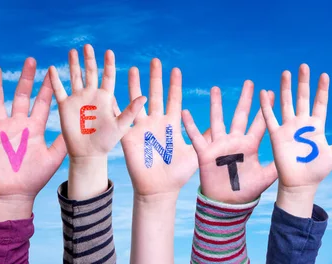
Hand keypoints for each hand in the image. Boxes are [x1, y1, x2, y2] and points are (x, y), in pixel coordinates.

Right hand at [0, 59, 66, 220]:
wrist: (14, 195)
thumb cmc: (34, 178)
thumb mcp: (53, 158)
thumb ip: (63, 141)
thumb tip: (77, 126)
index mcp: (35, 128)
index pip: (42, 103)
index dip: (47, 88)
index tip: (52, 71)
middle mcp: (18, 124)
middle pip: (21, 96)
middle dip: (26, 78)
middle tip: (30, 60)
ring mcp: (2, 129)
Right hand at [48, 45, 145, 199]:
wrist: (89, 154)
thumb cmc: (107, 142)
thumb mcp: (121, 125)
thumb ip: (131, 110)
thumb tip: (144, 96)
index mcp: (106, 97)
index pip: (108, 76)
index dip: (108, 64)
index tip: (109, 51)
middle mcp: (92, 95)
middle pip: (91, 72)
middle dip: (89, 59)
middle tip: (88, 46)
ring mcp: (78, 99)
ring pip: (75, 77)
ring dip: (74, 64)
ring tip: (73, 51)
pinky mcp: (65, 106)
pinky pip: (59, 90)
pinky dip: (55, 80)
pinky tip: (51, 69)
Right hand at [121, 59, 202, 199]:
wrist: (159, 189)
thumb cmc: (178, 174)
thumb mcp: (196, 153)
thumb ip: (204, 137)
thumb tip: (220, 126)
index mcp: (172, 124)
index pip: (173, 99)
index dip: (174, 85)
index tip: (175, 69)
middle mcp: (156, 122)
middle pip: (156, 94)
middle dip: (155, 77)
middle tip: (155, 60)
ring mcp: (142, 128)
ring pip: (137, 101)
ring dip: (135, 85)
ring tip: (133, 69)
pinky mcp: (129, 137)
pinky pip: (122, 119)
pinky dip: (116, 106)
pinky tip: (111, 93)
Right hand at [182, 83, 277, 203]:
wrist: (226, 204)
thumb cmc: (246, 191)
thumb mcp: (265, 179)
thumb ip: (276, 167)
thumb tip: (293, 158)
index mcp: (250, 146)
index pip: (259, 123)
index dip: (265, 109)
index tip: (271, 93)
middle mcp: (235, 141)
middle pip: (240, 116)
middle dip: (245, 99)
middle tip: (250, 82)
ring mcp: (220, 145)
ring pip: (218, 120)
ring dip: (216, 105)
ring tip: (215, 89)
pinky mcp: (205, 153)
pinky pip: (197, 137)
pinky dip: (190, 125)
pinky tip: (185, 112)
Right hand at [259, 63, 331, 216]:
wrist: (300, 183)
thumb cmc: (317, 171)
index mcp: (316, 126)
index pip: (320, 103)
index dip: (322, 90)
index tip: (324, 75)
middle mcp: (302, 124)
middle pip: (302, 98)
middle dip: (303, 82)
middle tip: (303, 66)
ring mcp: (288, 128)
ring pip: (286, 103)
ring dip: (285, 88)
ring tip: (285, 73)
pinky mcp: (276, 135)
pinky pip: (270, 118)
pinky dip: (267, 106)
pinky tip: (265, 93)